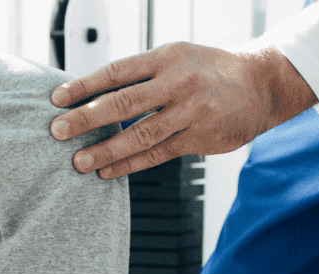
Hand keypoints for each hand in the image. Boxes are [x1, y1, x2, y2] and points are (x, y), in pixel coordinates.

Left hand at [49, 42, 314, 177]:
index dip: (84, 86)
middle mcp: (178, 82)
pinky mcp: (200, 138)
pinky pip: (158, 155)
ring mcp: (190, 111)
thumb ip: (140, 75)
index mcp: (167, 57)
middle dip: (86, 118)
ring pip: (140, 134)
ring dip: (106, 150)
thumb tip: (92, 95)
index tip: (57, 98)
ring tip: (79, 162)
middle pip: (124, 102)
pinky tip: (108, 172)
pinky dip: (129, 164)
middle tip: (58, 131)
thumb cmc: (209, 71)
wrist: (261, 85)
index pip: (117, 72)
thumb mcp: (176, 57)